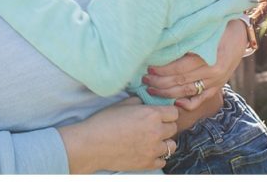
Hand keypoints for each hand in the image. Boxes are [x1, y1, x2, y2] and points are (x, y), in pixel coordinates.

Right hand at [58, 96, 178, 172]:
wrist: (92, 144)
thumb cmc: (104, 121)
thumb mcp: (122, 104)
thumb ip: (139, 102)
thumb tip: (146, 103)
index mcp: (152, 114)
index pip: (174, 112)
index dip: (167, 112)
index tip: (161, 114)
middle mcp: (156, 132)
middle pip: (174, 128)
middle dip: (166, 126)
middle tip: (154, 126)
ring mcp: (153, 149)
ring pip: (171, 146)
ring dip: (164, 142)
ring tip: (152, 140)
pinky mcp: (147, 163)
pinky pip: (162, 161)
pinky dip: (157, 157)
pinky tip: (147, 151)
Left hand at [141, 18, 248, 109]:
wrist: (240, 34)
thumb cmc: (218, 28)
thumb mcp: (203, 30)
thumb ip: (187, 39)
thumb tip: (162, 44)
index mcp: (207, 57)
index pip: (179, 68)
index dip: (162, 70)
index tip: (149, 67)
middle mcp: (212, 72)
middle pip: (180, 81)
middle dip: (160, 82)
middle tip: (145, 80)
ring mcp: (216, 81)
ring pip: (188, 92)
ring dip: (167, 93)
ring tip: (152, 90)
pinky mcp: (218, 87)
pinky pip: (202, 99)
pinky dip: (189, 104)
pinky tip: (176, 104)